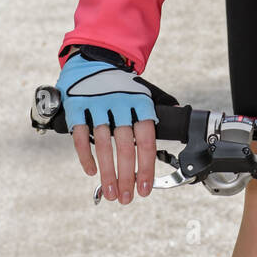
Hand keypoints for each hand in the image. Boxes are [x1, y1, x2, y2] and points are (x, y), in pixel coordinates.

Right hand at [58, 46, 157, 203]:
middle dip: (126, 177)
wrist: (93, 57)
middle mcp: (120, 104)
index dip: (146, 167)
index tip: (145, 189)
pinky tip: (92, 172)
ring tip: (111, 193)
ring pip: (104, 145)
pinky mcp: (76, 107)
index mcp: (140, 103)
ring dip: (107, 173)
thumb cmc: (121, 82)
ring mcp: (97, 105)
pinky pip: (81, 136)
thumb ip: (160, 105)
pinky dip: (86, 156)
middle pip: (125, 147)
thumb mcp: (145, 89)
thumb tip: (179, 114)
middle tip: (127, 198)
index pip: (146, 140)